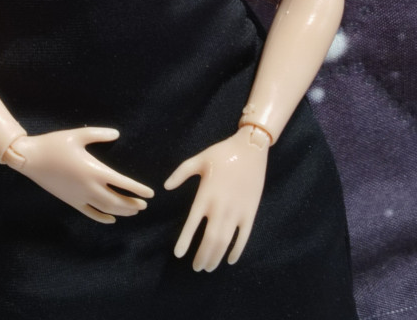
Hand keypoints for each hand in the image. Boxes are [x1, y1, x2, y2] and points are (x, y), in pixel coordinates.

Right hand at [6, 127, 154, 223]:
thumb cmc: (55, 144)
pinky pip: (90, 214)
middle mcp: (89, 187)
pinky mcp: (72, 202)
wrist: (31, 158)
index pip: (122, 183)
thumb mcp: (78, 135)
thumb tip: (117, 134)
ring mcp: (80, 197)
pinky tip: (112, 219)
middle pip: (117, 201)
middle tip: (144, 205)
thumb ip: (99, 134)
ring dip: (121, 211)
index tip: (150, 193)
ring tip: (133, 211)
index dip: (138, 189)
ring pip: (106, 210)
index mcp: (94, 170)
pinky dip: (103, 218)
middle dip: (132, 204)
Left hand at [163, 125, 268, 270]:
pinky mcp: (250, 212)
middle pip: (210, 239)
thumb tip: (165, 187)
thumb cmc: (222, 153)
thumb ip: (181, 173)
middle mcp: (220, 207)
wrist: (249, 149)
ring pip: (225, 241)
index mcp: (205, 195)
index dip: (185, 241)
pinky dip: (237, 250)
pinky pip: (244, 236)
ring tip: (209, 266)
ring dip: (216, 256)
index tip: (179, 254)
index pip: (192, 224)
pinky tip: (231, 259)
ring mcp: (237, 211)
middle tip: (196, 267)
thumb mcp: (199, 159)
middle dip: (202, 256)